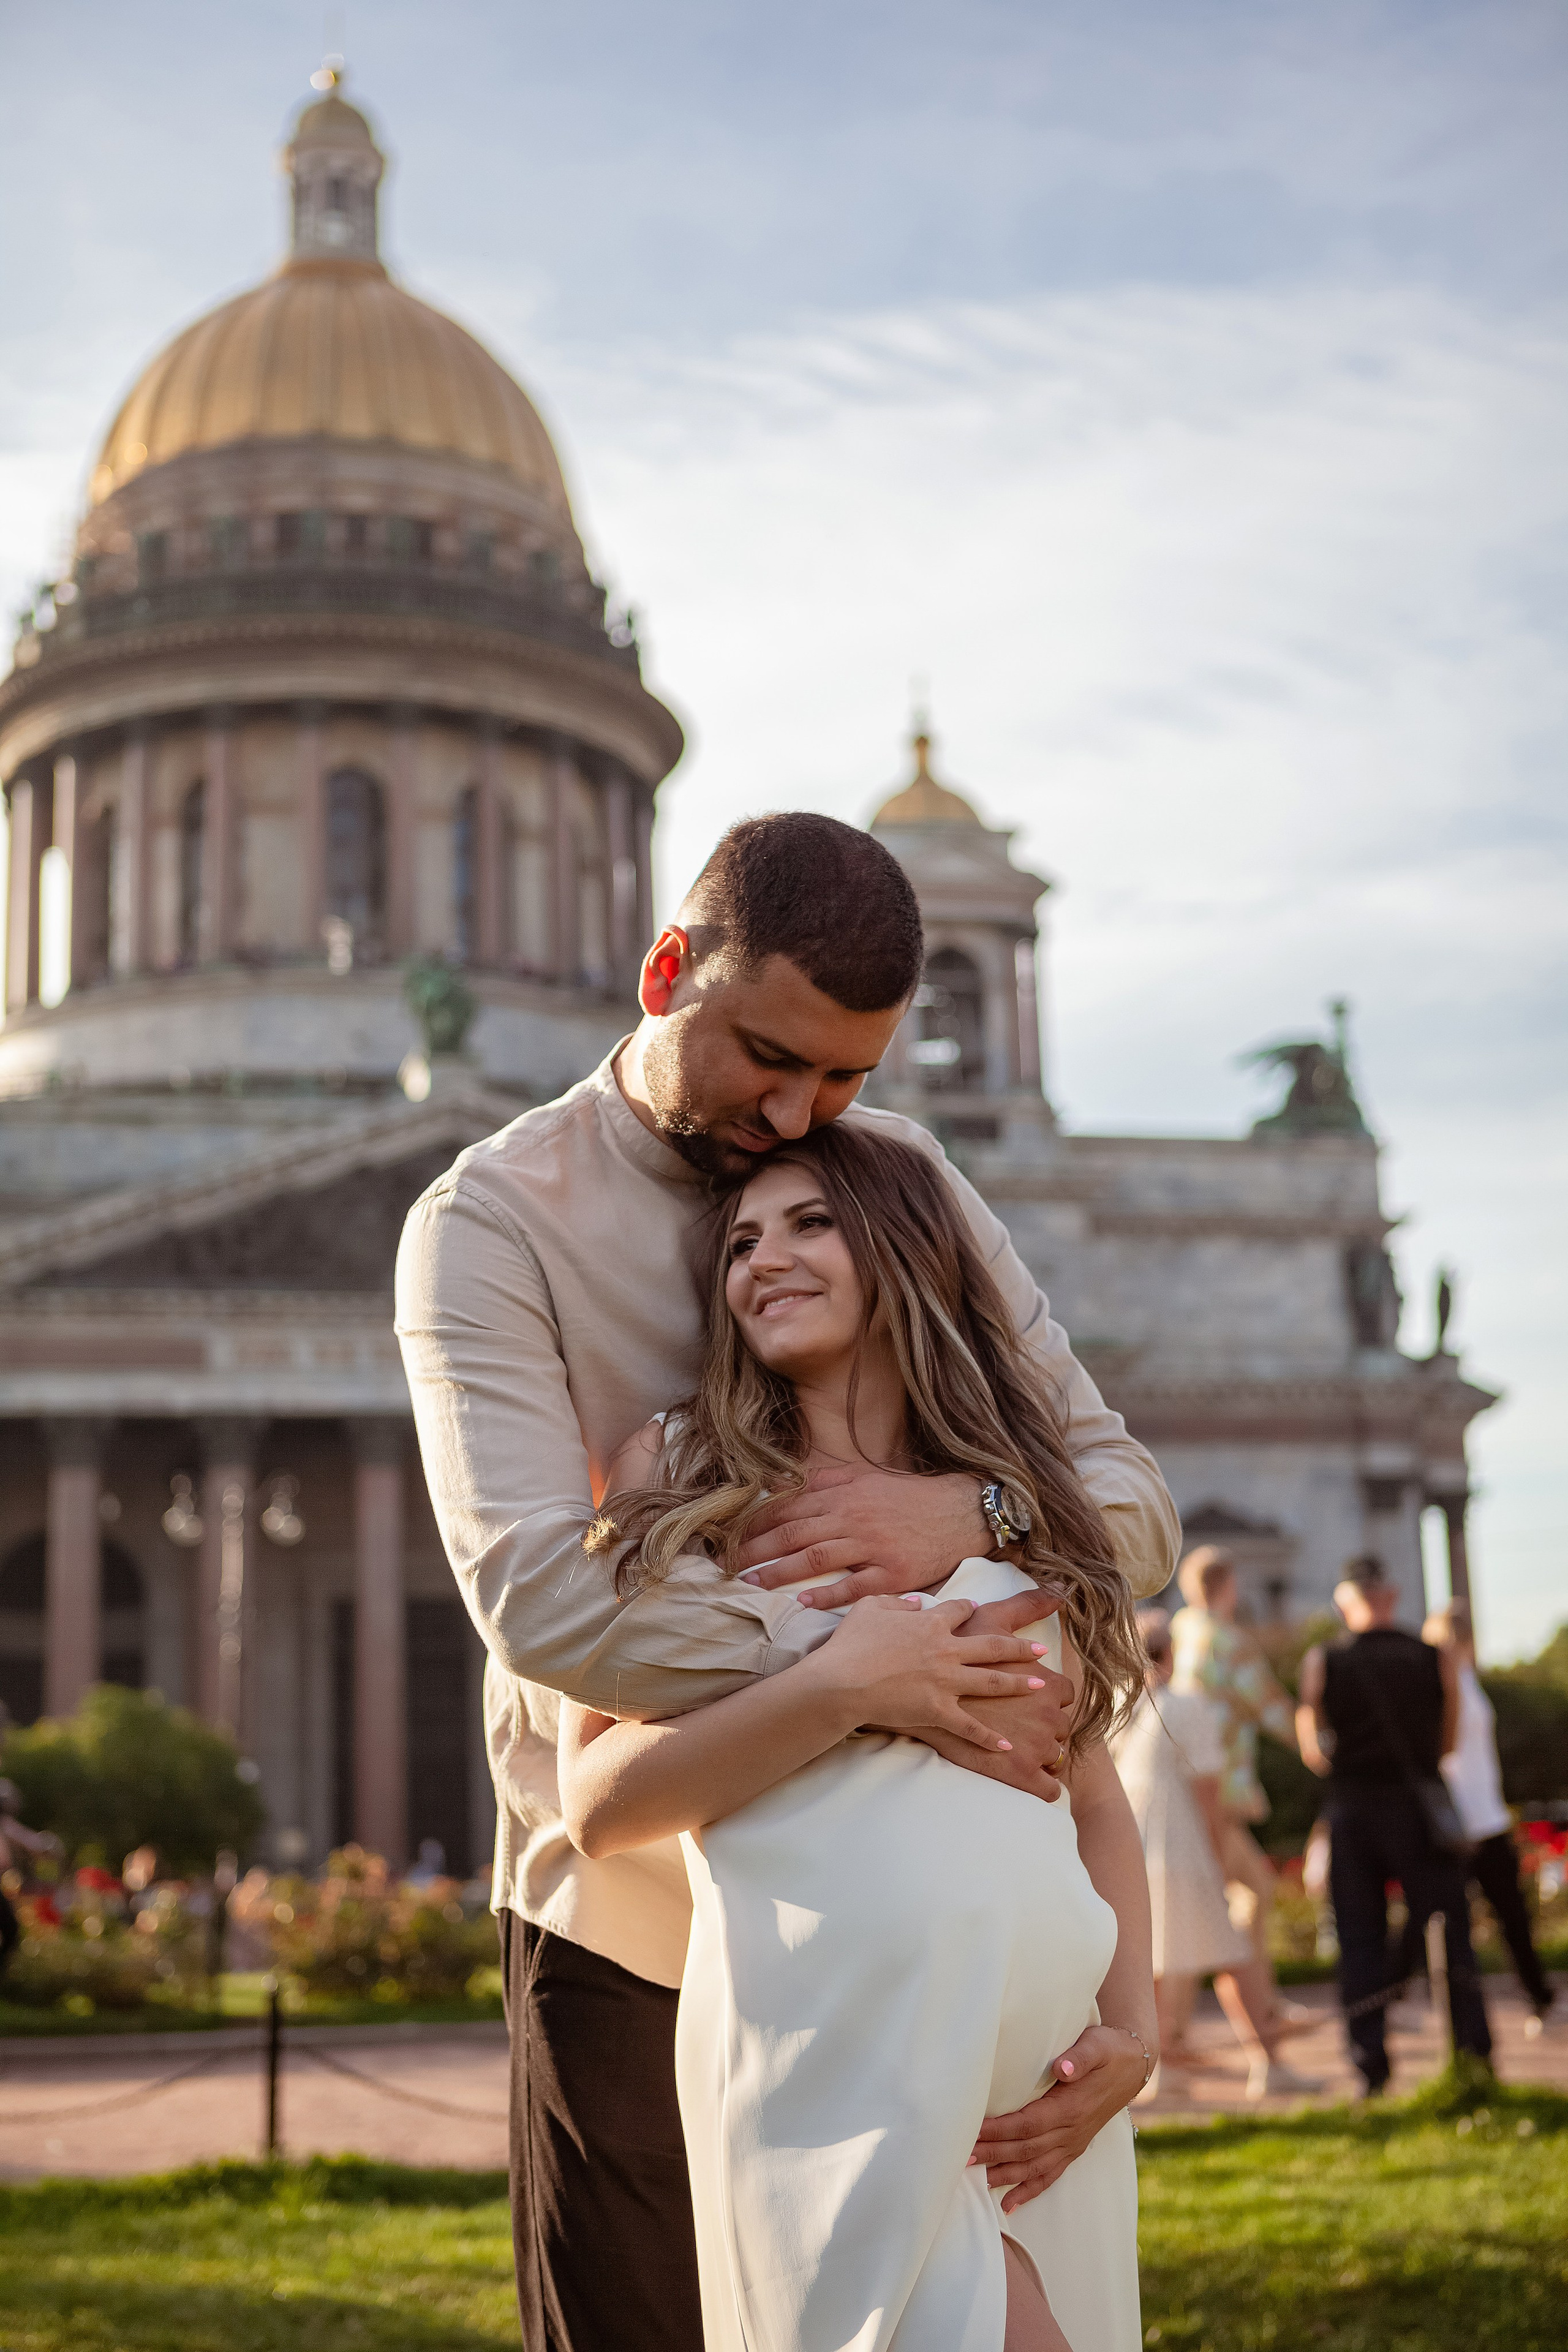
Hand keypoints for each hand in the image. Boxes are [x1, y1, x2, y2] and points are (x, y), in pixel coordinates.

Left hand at [734, 1464, 988, 1604]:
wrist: (961, 1511)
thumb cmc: (910, 1497)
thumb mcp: (867, 1477)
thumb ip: (827, 1482)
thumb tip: (788, 1484)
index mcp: (843, 1495)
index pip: (787, 1509)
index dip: (754, 1524)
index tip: (727, 1537)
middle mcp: (852, 1518)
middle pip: (793, 1534)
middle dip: (754, 1549)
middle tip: (724, 1564)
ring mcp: (872, 1546)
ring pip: (816, 1558)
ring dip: (779, 1572)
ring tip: (751, 1583)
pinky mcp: (893, 1573)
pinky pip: (855, 1586)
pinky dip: (828, 1595)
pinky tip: (804, 1603)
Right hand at [809, 1594, 1056, 1752]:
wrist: (842, 1682)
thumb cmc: (851, 1643)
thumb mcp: (870, 1607)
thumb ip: (897, 1602)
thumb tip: (916, 1602)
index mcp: (931, 1623)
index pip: (959, 1610)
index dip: (968, 1607)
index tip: (976, 1607)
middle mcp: (946, 1650)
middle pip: (992, 1646)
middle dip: (1018, 1647)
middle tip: (1040, 1649)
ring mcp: (945, 1681)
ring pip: (991, 1682)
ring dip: (1018, 1683)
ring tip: (1040, 1684)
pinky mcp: (938, 1710)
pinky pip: (970, 1727)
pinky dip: (989, 1738)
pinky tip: (1006, 1746)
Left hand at [968, 2026, 1150, 2209]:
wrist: (1132, 2066)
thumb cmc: (1108, 2051)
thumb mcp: (1097, 2046)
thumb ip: (1079, 2057)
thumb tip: (1061, 2068)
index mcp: (1070, 2107)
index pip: (1027, 2124)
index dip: (999, 2131)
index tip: (973, 2132)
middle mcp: (1070, 2132)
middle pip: (1025, 2149)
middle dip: (993, 2155)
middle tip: (962, 2159)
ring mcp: (1073, 2144)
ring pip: (1034, 2167)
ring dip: (1005, 2175)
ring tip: (977, 2181)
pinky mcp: (1074, 2148)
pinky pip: (1050, 2175)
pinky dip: (1029, 2191)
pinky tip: (1009, 2204)